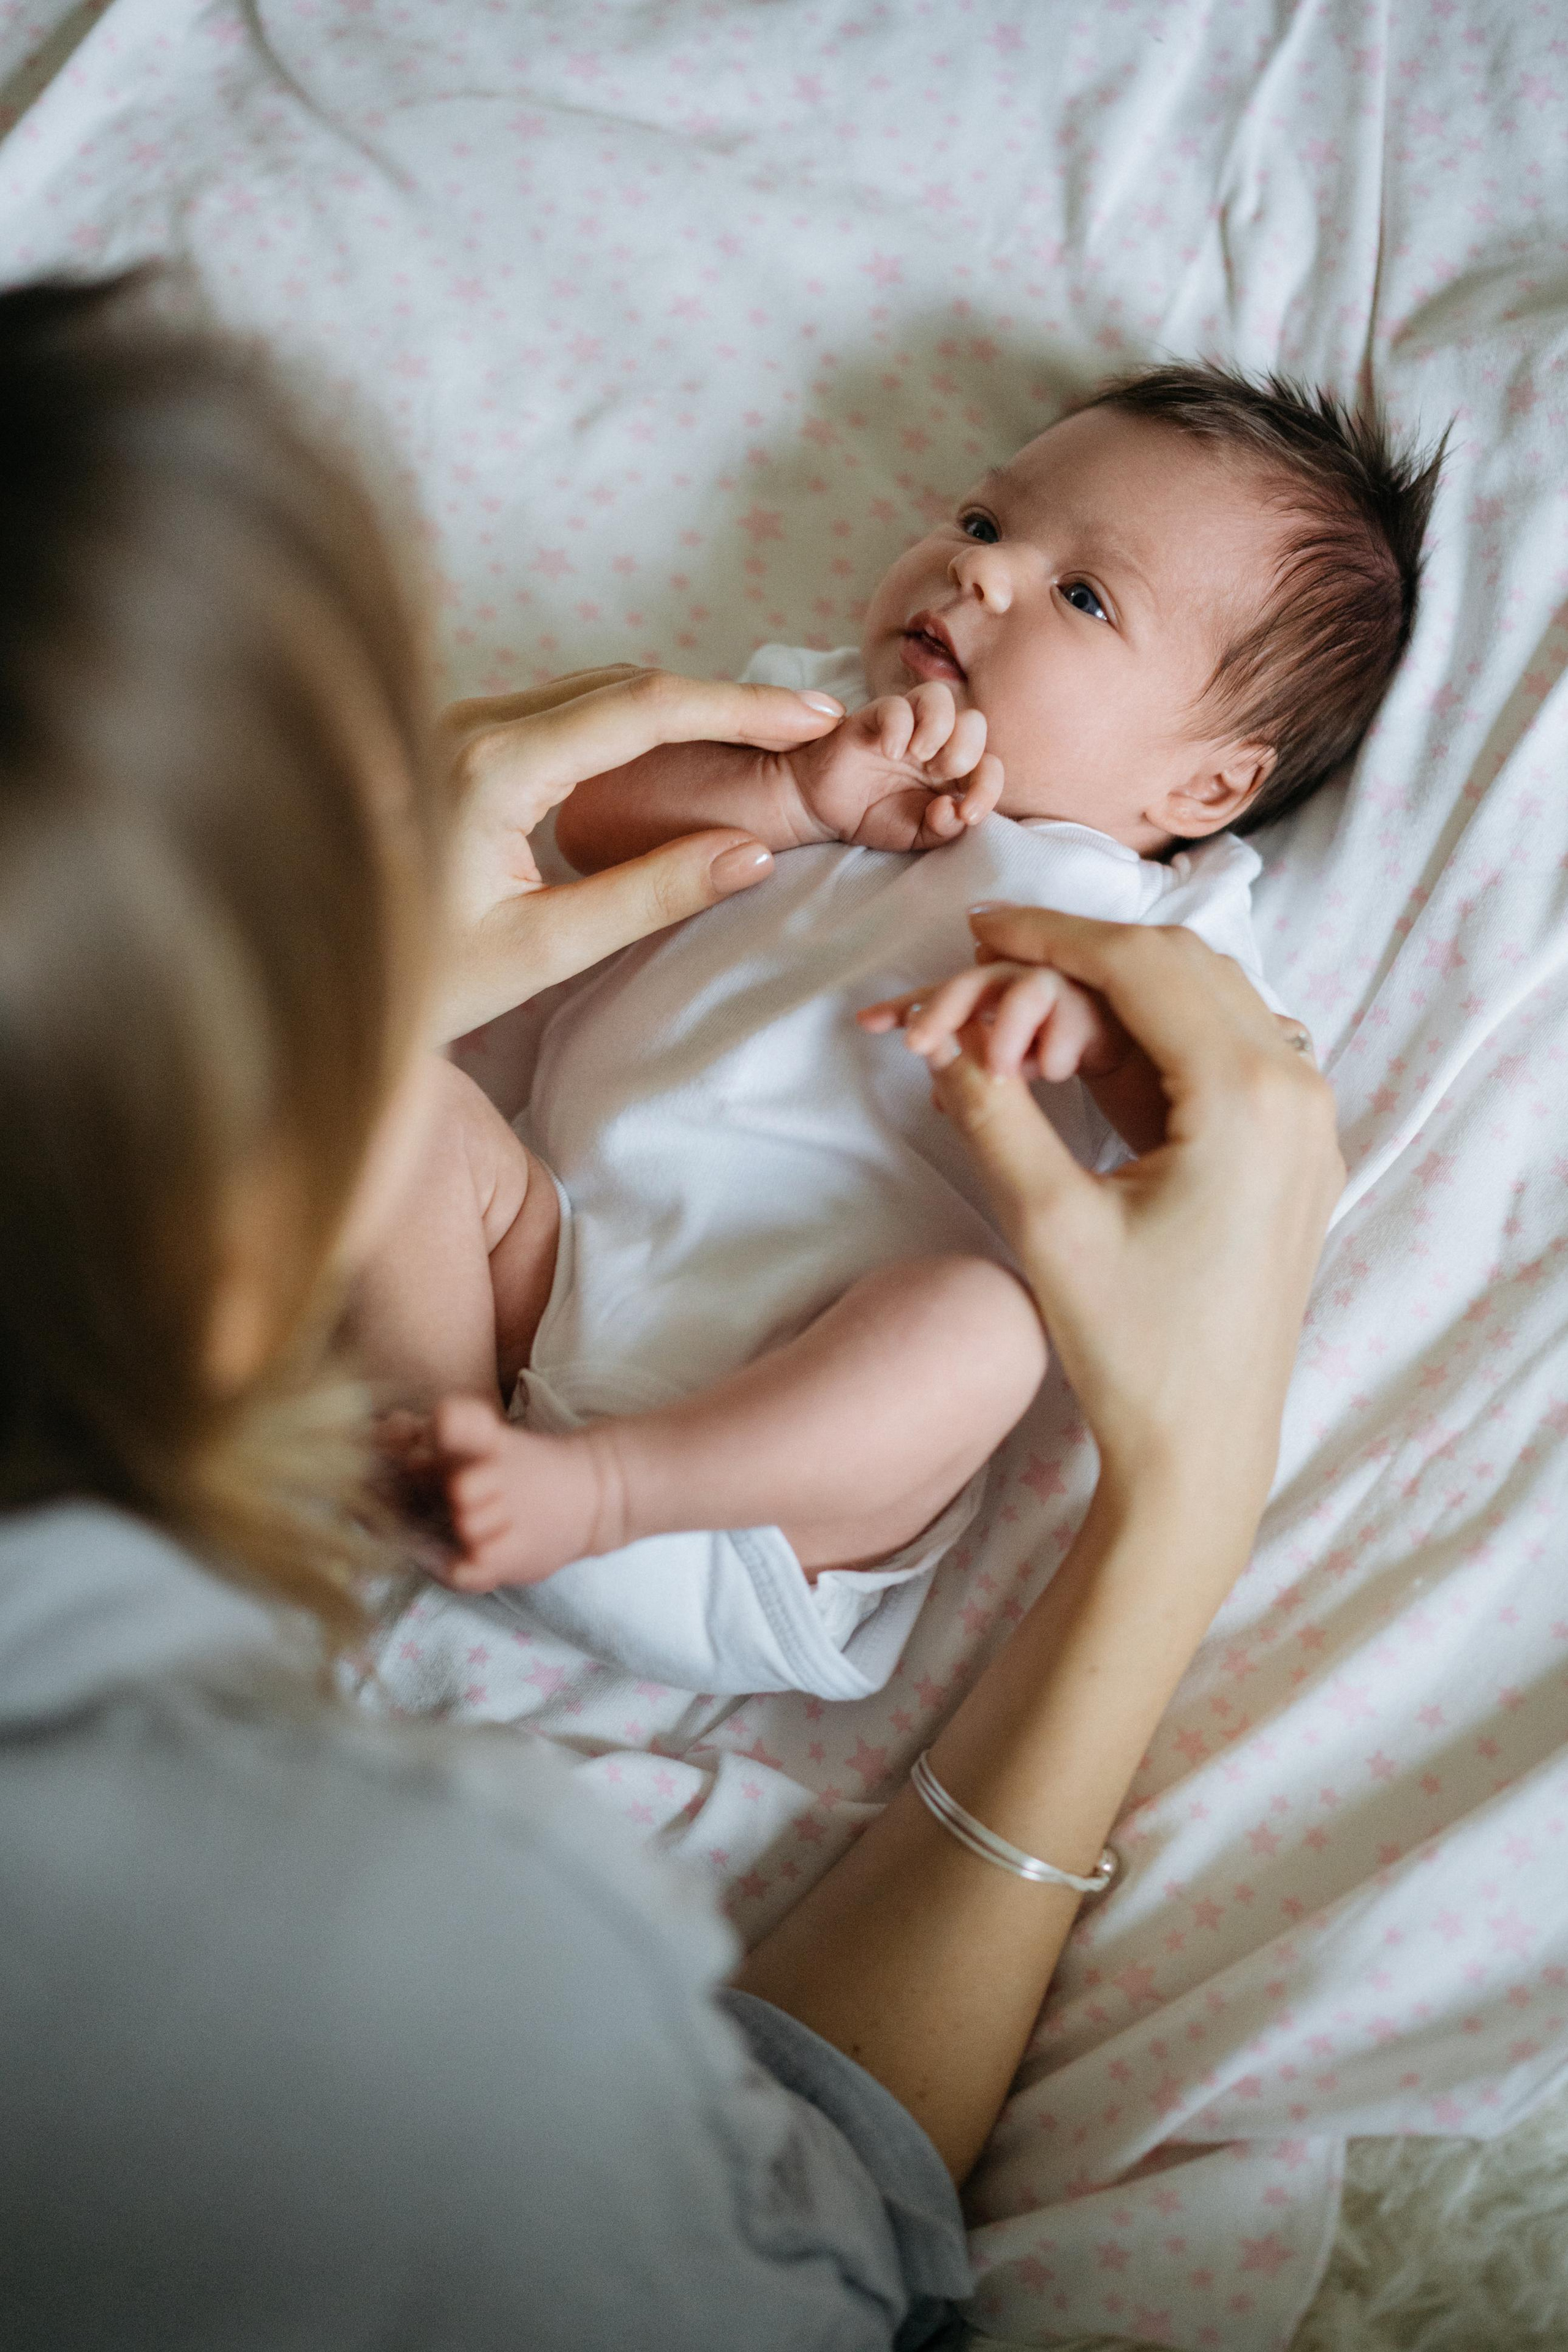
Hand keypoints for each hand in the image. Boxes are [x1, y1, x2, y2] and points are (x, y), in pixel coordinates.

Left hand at [438, 665, 843, 1037]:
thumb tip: (753, 854)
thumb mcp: (540, 948)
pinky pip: (560, 709)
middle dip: (721, 699)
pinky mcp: (452, 739)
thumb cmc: (409, 977)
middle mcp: (467, 722)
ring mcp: (454, 723)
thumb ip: (651, 895)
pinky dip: (630, 721)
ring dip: (679, 706)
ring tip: (761, 735)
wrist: (302, 968)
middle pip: (624, 682)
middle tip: (808, 726)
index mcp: (490, 767)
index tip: (813, 717)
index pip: (643, 708)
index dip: (739, 705)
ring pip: (592, 689)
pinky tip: (677, 750)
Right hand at [785, 683, 1002, 852]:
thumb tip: (957, 809)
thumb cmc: (873, 817)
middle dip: (966, 750)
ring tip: (920, 755)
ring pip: (940, 697)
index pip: (989, 765)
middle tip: (940, 775)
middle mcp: (935, 743)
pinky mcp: (875, 716)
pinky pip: (896, 705)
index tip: (969, 813)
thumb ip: (943, 829)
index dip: (988, 787)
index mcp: (952, 772)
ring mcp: (906, 725)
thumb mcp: (915, 836)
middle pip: (974, 721)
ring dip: (940, 727)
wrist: (823, 810)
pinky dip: (900, 726)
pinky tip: (890, 751)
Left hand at [860, 959, 1116, 1085]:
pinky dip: (1059, 1041)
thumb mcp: (1009, 1083)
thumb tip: (936, 1097)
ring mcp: (1069, 992)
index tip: (865, 1023)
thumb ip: (974, 1081)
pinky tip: (1054, 1071)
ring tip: (1000, 1070)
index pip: (943, 995)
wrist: (1142, 1072)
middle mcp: (1027, 987)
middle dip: (943, 1007)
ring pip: (1026, 989)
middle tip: (916, 1043)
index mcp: (995, 1001)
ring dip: (1004, 1028)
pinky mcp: (1108, 1009)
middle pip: (977, 981)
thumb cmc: (1062, 1063)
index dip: (905, 1006)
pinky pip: (1078, 1012)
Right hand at [927, 906, 1342, 1507]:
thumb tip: (945, 1038)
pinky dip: (1158, 1035)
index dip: (1051, 936)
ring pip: (1211, 1002)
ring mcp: (1307, 1125)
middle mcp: (1298, 1093)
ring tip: (1031, 1000)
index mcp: (1249, 1098)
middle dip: (1083, 951)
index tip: (980, 923)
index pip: (1141, 968)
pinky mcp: (1296, 1156)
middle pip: (1184, 967)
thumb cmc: (1134, 1348)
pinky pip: (1230, 1053)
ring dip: (1122, 990)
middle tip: (993, 952)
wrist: (1206, 1448)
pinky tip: (1092, 1052)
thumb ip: (993, 1112)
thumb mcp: (1047, 1222)